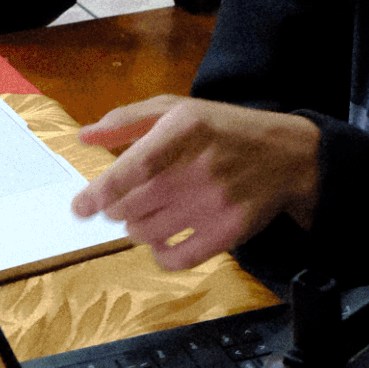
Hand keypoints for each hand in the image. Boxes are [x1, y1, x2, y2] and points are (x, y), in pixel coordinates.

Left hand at [70, 95, 320, 268]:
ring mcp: (216, 202)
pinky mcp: (228, 232)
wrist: (288, 155)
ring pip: (146, 233)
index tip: (80, 208)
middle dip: (118, 209)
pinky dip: (160, 254)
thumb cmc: (225, 129)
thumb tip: (84, 138)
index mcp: (186, 128)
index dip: (100, 192)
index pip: (133, 167)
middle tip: (128, 202)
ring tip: (151, 215)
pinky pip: (174, 258)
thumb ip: (128, 120)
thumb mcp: (180, 109)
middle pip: (130, 207)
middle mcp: (201, 165)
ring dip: (138, 228)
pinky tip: (166, 239)